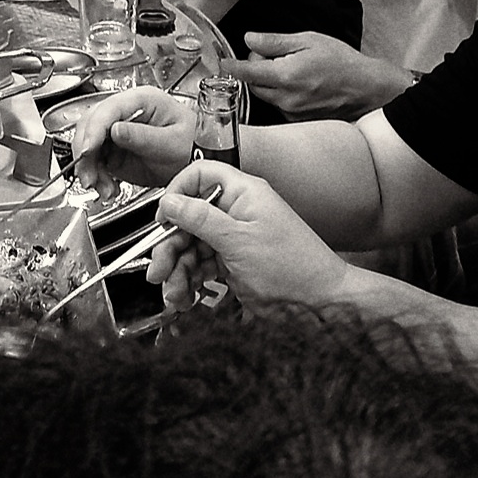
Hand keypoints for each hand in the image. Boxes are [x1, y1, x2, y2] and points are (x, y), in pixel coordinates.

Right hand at [70, 85, 199, 191]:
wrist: (195, 159)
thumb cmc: (190, 143)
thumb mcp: (171, 142)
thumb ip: (143, 136)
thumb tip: (115, 130)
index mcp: (141, 100)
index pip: (107, 110)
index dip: (94, 130)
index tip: (88, 151)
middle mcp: (124, 112)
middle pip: (90, 125)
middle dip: (85, 153)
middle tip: (90, 176)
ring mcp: (116, 131)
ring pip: (88, 145)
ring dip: (89, 169)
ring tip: (103, 188)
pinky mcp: (113, 149)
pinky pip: (95, 161)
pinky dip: (97, 177)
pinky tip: (107, 188)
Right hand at [148, 162, 356, 311]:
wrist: (320, 302)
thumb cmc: (292, 266)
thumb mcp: (238, 240)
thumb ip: (199, 219)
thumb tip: (169, 202)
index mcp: (243, 193)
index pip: (199, 175)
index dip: (177, 193)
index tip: (163, 219)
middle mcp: (237, 212)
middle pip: (188, 219)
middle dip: (170, 247)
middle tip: (158, 271)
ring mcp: (234, 238)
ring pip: (191, 248)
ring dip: (178, 272)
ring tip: (175, 296)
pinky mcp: (233, 263)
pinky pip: (201, 267)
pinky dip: (190, 283)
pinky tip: (186, 299)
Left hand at [227, 32, 414, 118]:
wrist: (367, 89)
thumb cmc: (342, 62)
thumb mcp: (308, 40)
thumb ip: (275, 41)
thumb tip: (249, 39)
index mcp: (285, 76)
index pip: (245, 73)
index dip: (231, 66)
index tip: (222, 62)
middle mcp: (285, 99)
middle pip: (252, 84)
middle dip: (255, 70)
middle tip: (273, 56)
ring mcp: (291, 113)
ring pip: (265, 95)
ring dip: (268, 82)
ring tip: (293, 70)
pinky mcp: (297, 121)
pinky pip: (278, 105)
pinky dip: (281, 94)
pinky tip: (300, 85)